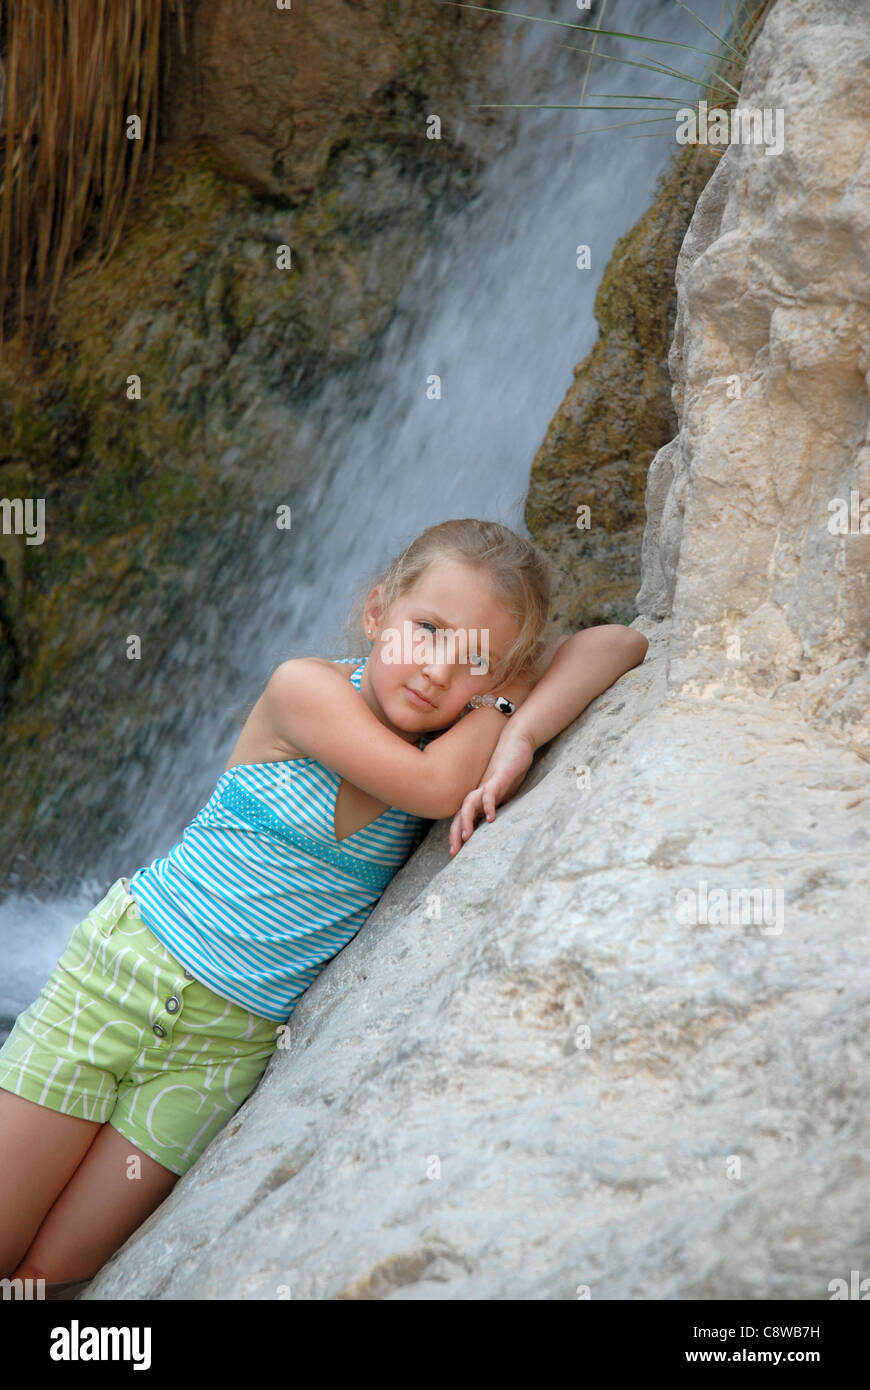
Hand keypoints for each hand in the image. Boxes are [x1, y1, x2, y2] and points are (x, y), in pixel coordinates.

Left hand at [448, 727, 535, 854]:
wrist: (517, 739)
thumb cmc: (510, 766)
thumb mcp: (503, 790)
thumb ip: (496, 804)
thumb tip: (491, 822)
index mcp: (480, 796)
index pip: (463, 817)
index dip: (456, 833)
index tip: (454, 852)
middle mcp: (480, 790)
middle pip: (462, 813)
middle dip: (456, 833)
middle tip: (454, 852)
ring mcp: (489, 783)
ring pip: (471, 803)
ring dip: (467, 820)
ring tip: (467, 837)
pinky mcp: (501, 776)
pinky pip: (491, 792)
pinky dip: (489, 805)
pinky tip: (491, 818)